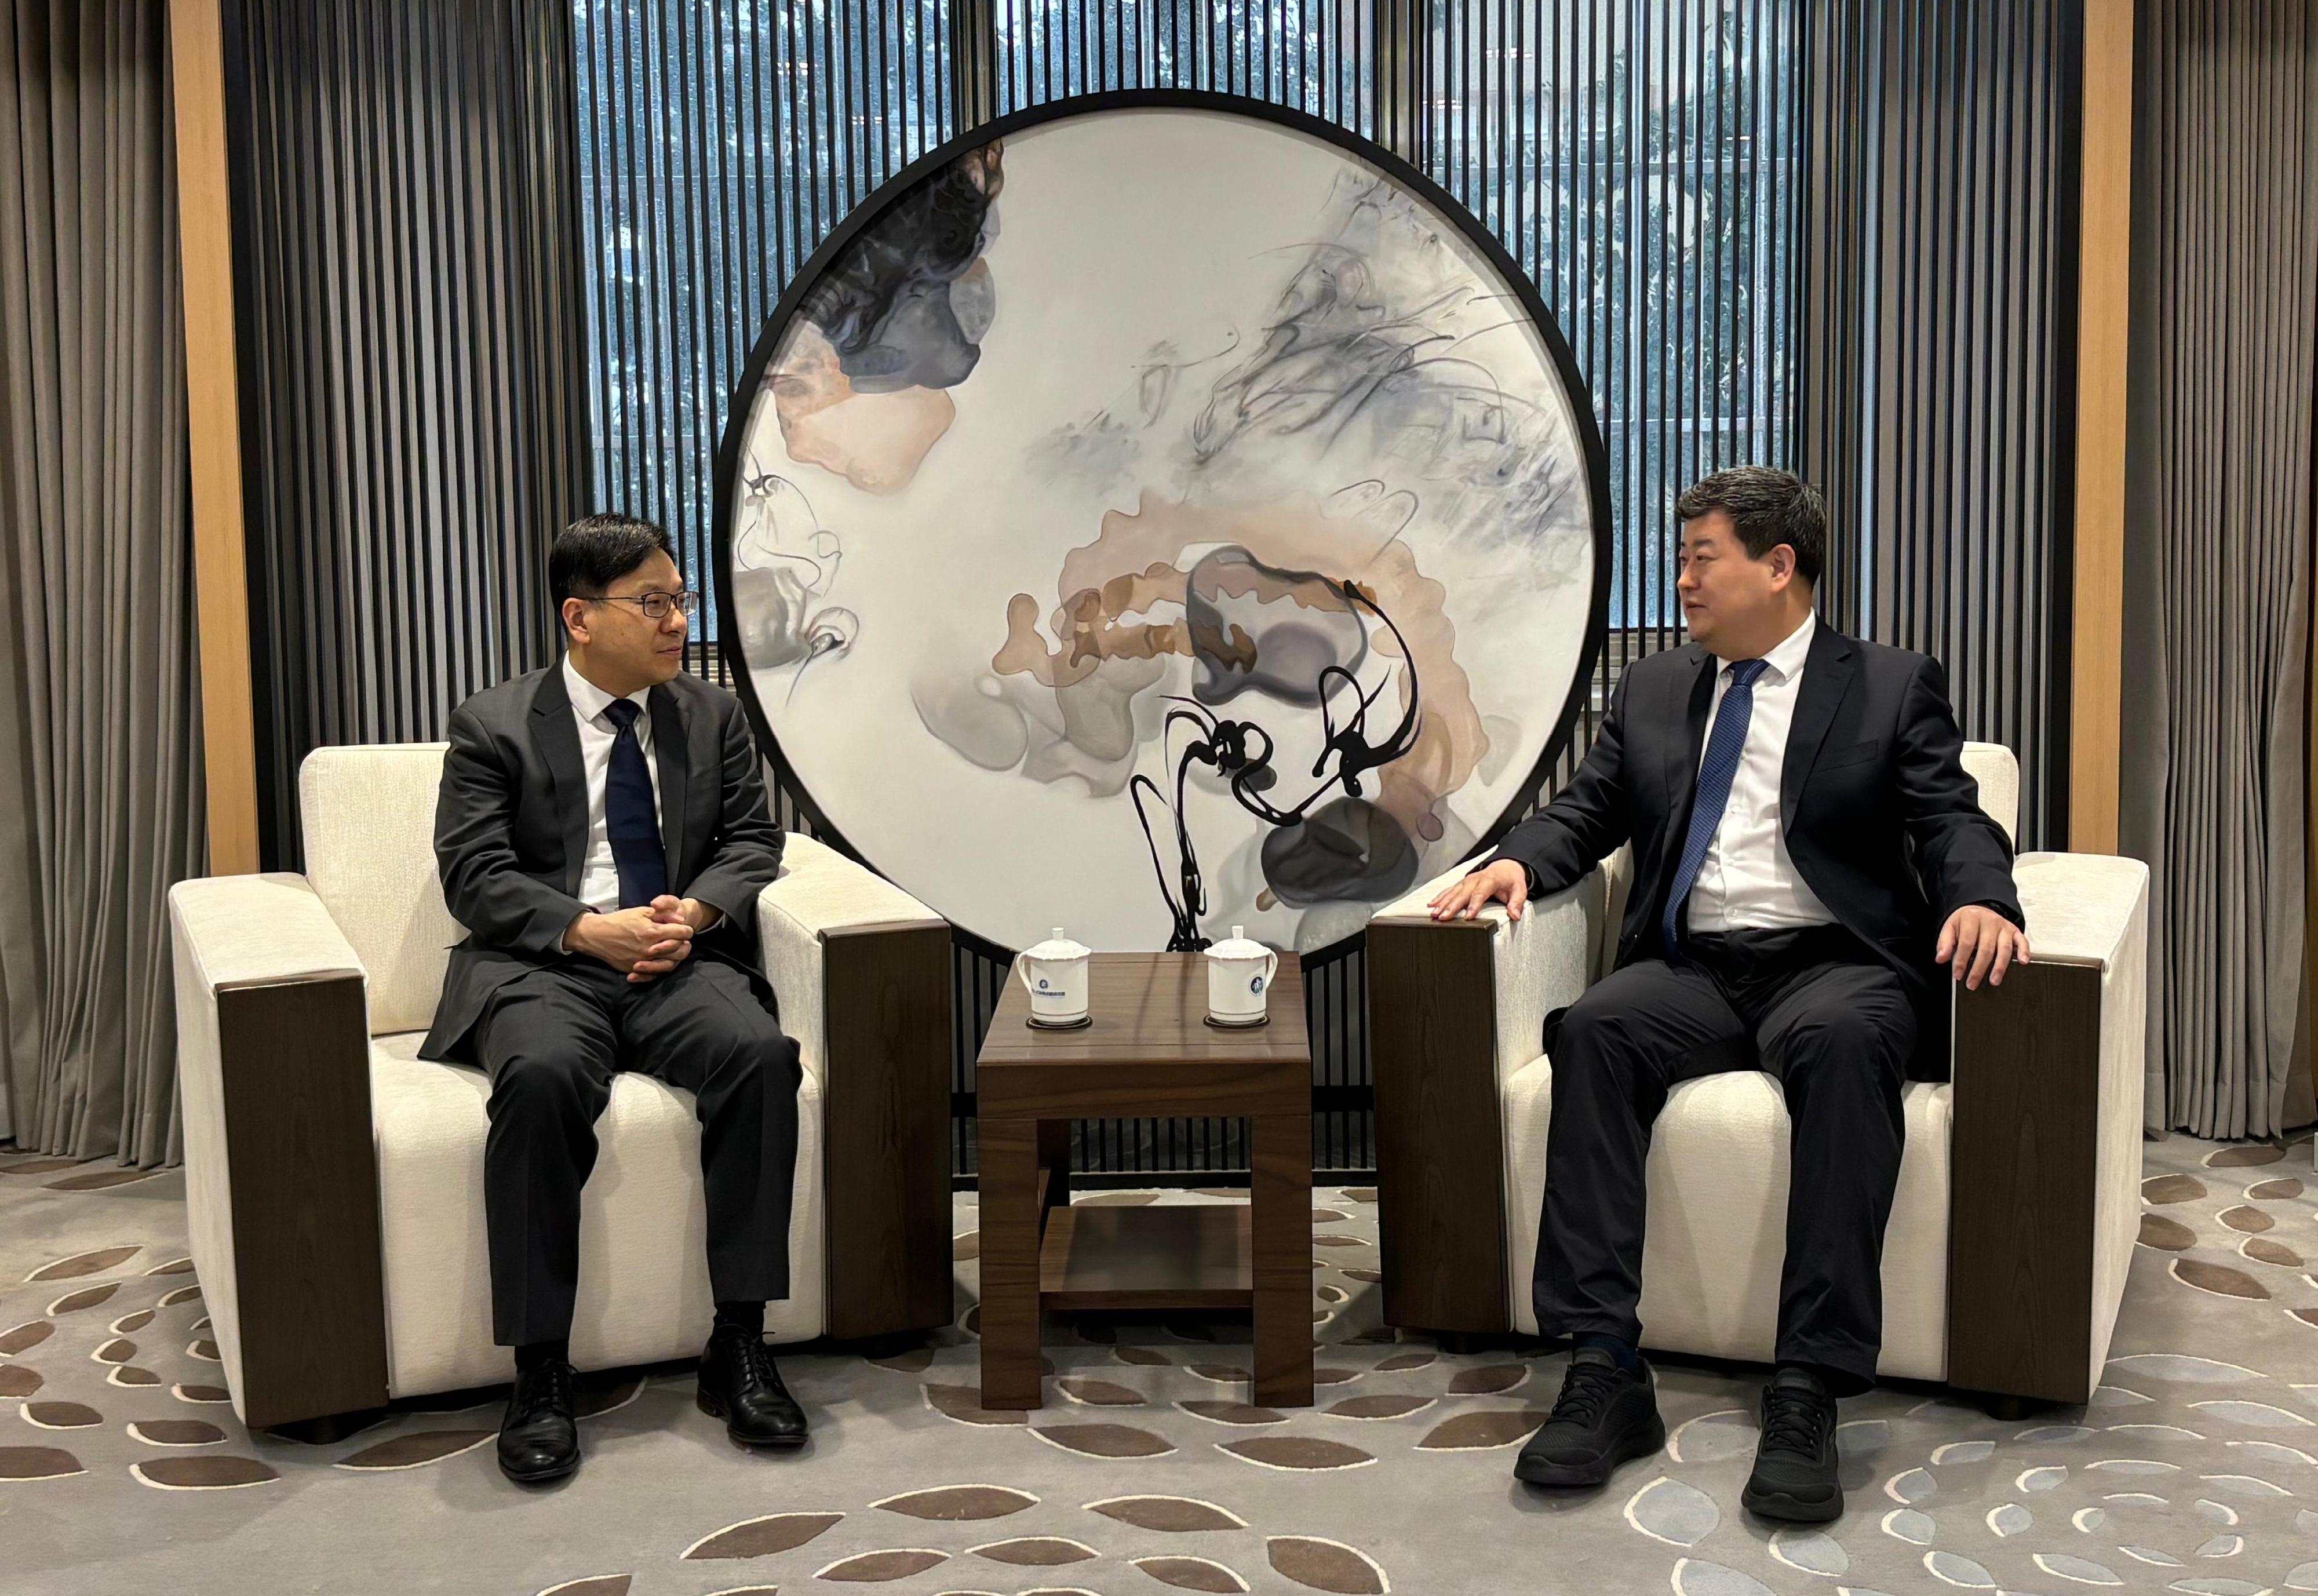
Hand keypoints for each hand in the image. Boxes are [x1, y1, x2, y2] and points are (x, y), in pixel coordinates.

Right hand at [566, 904, 692, 981]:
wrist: (597, 935)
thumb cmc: (619, 921)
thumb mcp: (641, 912)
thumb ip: (663, 914)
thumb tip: (681, 919)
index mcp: (653, 932)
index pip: (681, 933)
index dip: (686, 930)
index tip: (686, 929)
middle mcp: (650, 949)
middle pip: (679, 950)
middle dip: (684, 944)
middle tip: (682, 940)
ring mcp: (642, 961)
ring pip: (669, 964)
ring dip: (675, 957)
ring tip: (674, 951)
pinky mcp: (635, 969)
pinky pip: (653, 974)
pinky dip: (660, 969)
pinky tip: (661, 963)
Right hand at [1428, 860, 1531, 921]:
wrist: (1505, 866)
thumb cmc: (1510, 880)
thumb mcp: (1519, 889)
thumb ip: (1517, 902)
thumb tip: (1514, 915)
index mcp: (1489, 880)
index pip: (1480, 893)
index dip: (1473, 905)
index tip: (1468, 917)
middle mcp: (1475, 879)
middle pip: (1461, 894)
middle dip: (1451, 906)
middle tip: (1443, 918)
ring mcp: (1466, 881)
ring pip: (1452, 892)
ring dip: (1442, 903)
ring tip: (1434, 913)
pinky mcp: (1461, 883)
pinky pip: (1449, 890)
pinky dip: (1439, 897)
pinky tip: (1432, 904)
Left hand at [1936, 905, 2030, 989]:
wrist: (1978, 910)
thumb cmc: (1964, 923)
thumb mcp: (1950, 928)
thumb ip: (1944, 943)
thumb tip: (1940, 958)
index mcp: (1971, 918)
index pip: (1966, 943)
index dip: (1961, 961)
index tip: (1958, 975)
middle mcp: (1989, 921)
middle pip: (1986, 948)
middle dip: (1979, 969)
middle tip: (1972, 983)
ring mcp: (2004, 926)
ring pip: (2004, 948)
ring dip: (1999, 967)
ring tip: (1993, 981)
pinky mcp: (2014, 930)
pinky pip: (2022, 941)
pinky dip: (2024, 951)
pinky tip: (2023, 962)